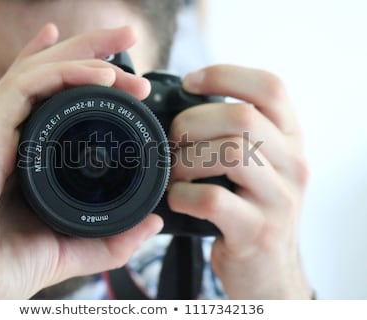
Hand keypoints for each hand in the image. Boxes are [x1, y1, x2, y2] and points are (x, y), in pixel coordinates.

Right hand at [0, 25, 161, 298]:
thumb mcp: (66, 251)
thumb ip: (110, 240)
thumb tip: (152, 223)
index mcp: (22, 160)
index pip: (48, 103)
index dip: (76, 76)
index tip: (116, 71)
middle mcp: (5, 141)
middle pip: (46, 78)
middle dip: (87, 50)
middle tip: (126, 37)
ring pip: (35, 75)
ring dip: (80, 56)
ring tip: (121, 53)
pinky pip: (22, 92)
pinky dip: (60, 75)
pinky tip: (97, 76)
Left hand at [167, 65, 311, 298]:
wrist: (267, 270)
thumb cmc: (249, 208)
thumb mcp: (256, 166)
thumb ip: (235, 135)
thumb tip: (180, 103)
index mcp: (291, 139)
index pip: (270, 87)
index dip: (224, 75)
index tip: (189, 82)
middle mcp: (294, 164)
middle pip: (242, 118)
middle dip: (192, 122)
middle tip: (171, 140)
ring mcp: (279, 199)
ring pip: (231, 153)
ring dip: (186, 160)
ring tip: (173, 172)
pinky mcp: (257, 231)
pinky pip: (213, 200)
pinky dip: (183, 195)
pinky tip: (176, 199)